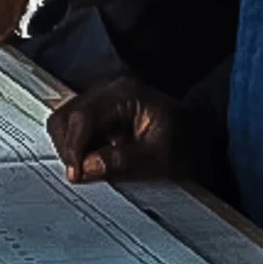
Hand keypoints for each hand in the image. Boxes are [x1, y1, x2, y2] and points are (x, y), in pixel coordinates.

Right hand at [47, 76, 200, 183]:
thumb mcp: (160, 156)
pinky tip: (93, 160)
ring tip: (88, 168)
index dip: (74, 146)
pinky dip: (77, 147)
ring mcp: (101, 99)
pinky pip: (74, 128)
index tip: (75, 172)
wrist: (197, 135)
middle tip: (80, 174)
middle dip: (68, 147)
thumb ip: (123, 161)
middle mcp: (108, 90)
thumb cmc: (184, 140)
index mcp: (124, 93)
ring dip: (70, 147)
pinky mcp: (98, 112)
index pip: (83, 115)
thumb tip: (88, 167)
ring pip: (65, 121)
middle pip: (67, 115)